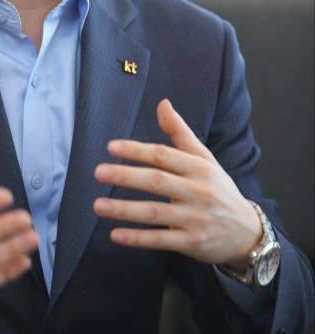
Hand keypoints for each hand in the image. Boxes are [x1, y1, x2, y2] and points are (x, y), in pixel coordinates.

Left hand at [93, 99, 262, 268]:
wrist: (248, 232)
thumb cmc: (218, 189)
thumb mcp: (204, 159)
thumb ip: (180, 132)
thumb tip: (162, 103)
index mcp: (198, 168)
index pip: (163, 155)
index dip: (137, 150)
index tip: (111, 147)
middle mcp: (198, 191)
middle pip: (157, 181)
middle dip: (126, 176)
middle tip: (98, 172)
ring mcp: (195, 219)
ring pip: (155, 212)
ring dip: (124, 209)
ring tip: (98, 205)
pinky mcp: (193, 243)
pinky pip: (161, 240)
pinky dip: (138, 238)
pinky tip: (115, 235)